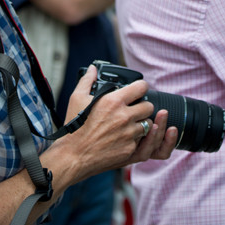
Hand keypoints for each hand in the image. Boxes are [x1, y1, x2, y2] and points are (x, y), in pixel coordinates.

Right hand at [62, 65, 176, 179]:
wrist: (75, 155)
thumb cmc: (75, 126)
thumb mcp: (77, 98)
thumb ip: (87, 80)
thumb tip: (92, 69)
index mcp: (114, 101)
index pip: (141, 87)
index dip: (141, 86)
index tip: (138, 89)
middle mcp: (124, 117)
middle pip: (149, 106)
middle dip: (143, 105)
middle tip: (134, 107)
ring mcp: (129, 134)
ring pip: (147, 124)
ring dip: (140, 122)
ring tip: (129, 123)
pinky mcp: (130, 149)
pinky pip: (141, 140)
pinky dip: (135, 137)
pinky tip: (124, 136)